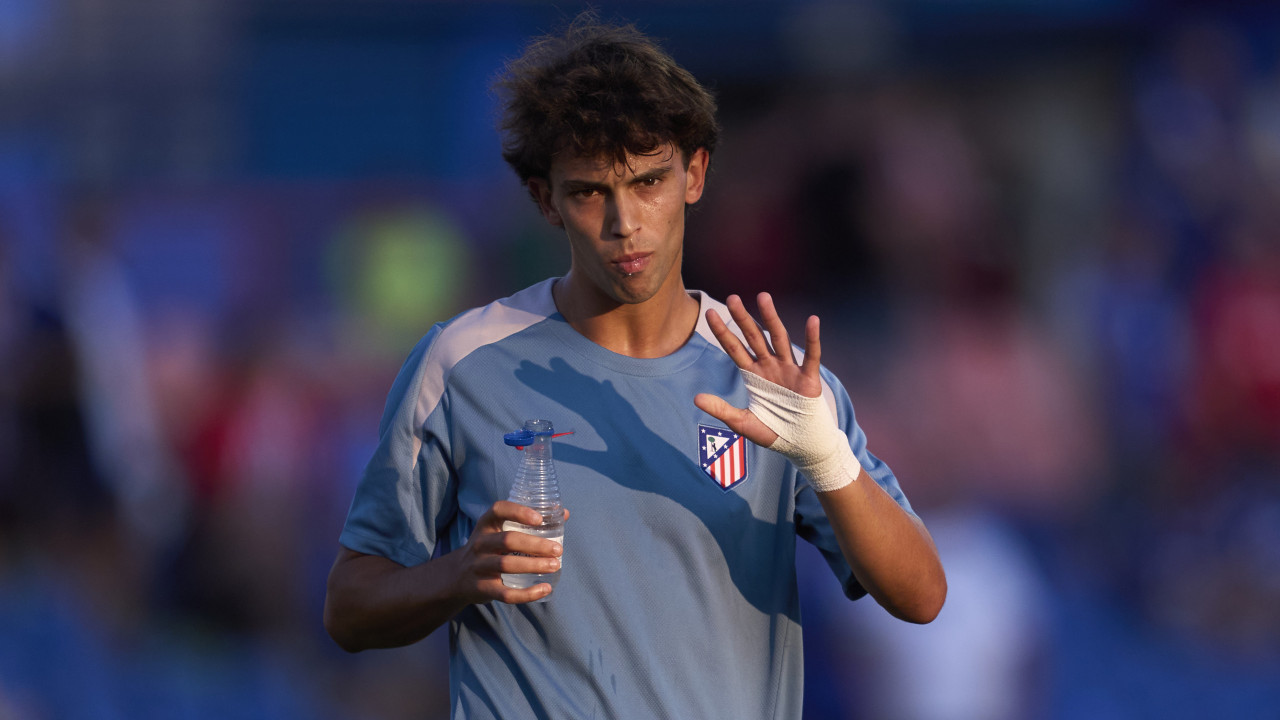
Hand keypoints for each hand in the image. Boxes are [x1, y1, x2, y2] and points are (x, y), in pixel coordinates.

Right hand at [449, 500, 567, 604]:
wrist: (457, 576)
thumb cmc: (489, 549)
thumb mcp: (499, 531)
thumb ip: (528, 523)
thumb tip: (563, 513)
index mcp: (486, 525)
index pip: (498, 510)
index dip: (519, 512)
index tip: (539, 519)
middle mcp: (480, 543)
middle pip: (508, 540)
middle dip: (535, 545)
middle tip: (558, 550)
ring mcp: (479, 566)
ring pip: (506, 565)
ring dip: (533, 565)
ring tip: (555, 565)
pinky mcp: (482, 589)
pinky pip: (505, 593)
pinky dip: (527, 594)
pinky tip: (545, 589)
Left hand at [694, 292, 822, 446]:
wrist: (800, 444)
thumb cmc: (772, 431)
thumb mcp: (742, 422)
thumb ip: (721, 410)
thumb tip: (696, 398)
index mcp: (753, 374)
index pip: (734, 348)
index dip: (723, 331)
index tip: (710, 313)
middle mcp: (769, 366)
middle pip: (754, 337)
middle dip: (743, 318)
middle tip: (732, 298)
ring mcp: (789, 369)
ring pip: (779, 338)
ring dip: (771, 318)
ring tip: (763, 297)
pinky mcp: (808, 378)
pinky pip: (812, 356)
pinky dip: (813, 339)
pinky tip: (813, 321)